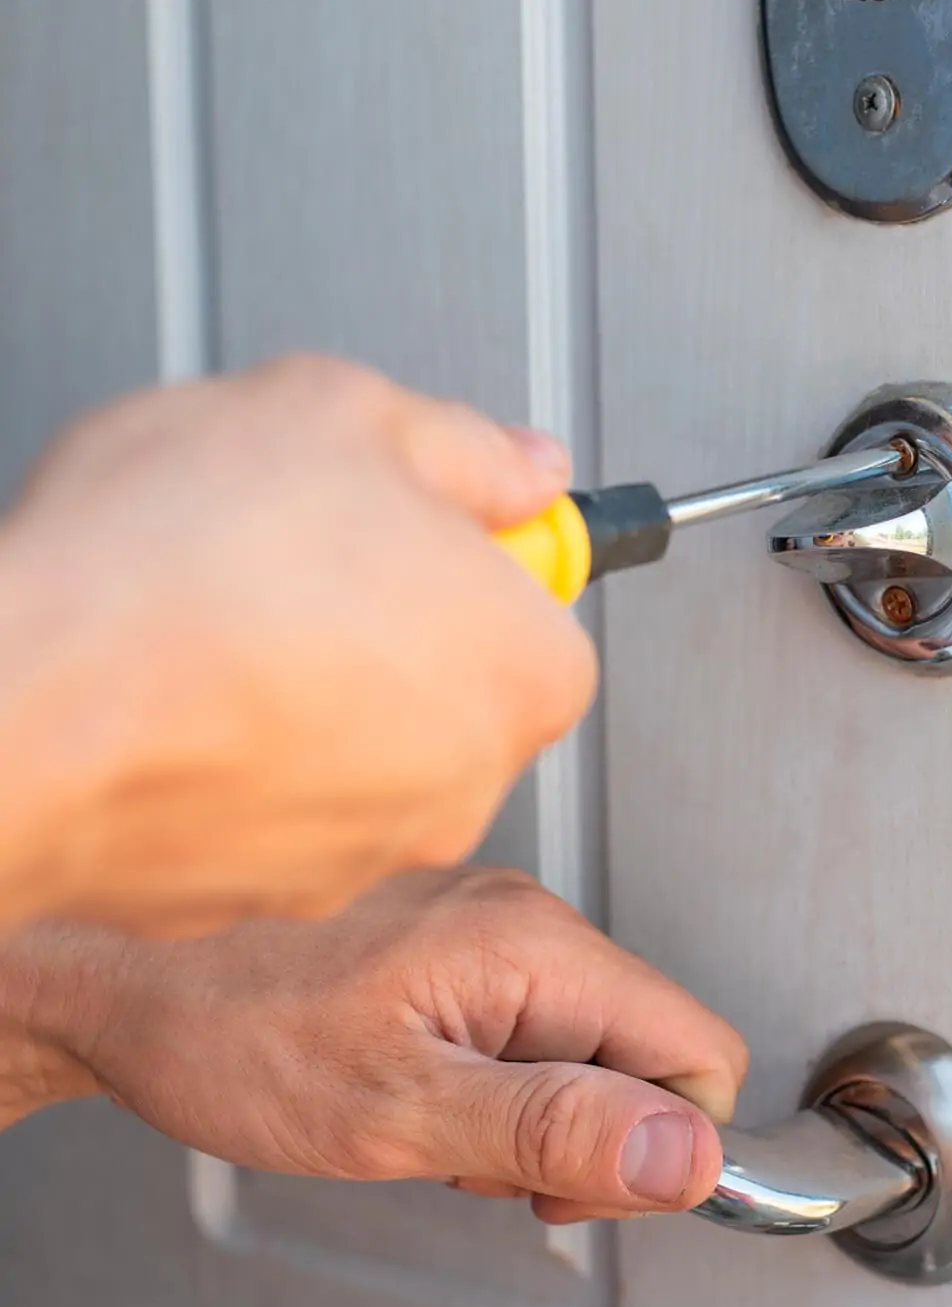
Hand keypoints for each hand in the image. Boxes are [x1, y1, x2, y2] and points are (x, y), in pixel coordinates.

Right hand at [0, 356, 596, 932]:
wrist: (21, 704)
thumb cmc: (179, 563)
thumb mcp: (345, 413)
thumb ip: (467, 447)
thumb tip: (522, 466)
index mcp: (525, 670)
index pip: (544, 611)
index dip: (475, 555)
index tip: (425, 527)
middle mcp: (466, 782)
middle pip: (458, 685)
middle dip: (396, 621)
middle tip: (305, 557)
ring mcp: (365, 851)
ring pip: (364, 748)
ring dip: (314, 688)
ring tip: (221, 619)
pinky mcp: (261, 893)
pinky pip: (275, 806)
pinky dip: (240, 756)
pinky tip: (178, 694)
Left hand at [3, 868, 746, 1221]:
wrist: (133, 984)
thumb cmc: (235, 1033)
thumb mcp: (401, 1113)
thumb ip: (553, 1128)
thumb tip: (683, 1152)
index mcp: (537, 948)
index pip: (701, 1051)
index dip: (657, 1141)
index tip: (568, 1179)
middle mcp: (532, 920)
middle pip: (652, 1052)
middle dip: (584, 1132)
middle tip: (479, 1157)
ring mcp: (499, 926)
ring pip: (594, 1047)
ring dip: (534, 1111)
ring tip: (435, 1120)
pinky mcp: (467, 944)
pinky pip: (537, 1028)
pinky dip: (497, 1081)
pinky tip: (426, 1086)